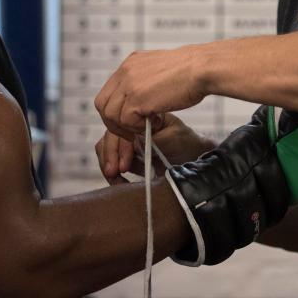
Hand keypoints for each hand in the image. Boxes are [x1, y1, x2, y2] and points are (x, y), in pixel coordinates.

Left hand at [94, 47, 208, 136]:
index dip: (115, 109)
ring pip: (112, 115)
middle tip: (132, 131)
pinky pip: (127, 121)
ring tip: (148, 126)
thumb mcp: (160, 68)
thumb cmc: (192, 70)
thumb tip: (139, 98)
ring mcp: (129, 85)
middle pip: (103, 104)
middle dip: (114, 122)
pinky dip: (139, 128)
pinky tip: (156, 123)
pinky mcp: (137, 98)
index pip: (108, 91)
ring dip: (128, 127)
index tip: (128, 120)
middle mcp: (125, 71)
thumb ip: (145, 80)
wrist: (203, 68)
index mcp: (131, 63)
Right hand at [95, 114, 214, 184]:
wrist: (192, 157)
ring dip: (107, 164)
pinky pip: (110, 160)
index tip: (124, 164)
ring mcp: (127, 140)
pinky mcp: (127, 155)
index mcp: (142, 116)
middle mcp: (131, 126)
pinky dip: (111, 172)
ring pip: (104, 148)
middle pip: (110, 136)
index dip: (120, 146)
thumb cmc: (186, 143)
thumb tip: (134, 142)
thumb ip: (155, 139)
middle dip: (110, 156)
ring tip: (116, 179)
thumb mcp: (175, 138)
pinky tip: (119, 182)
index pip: (121, 126)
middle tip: (115, 172)